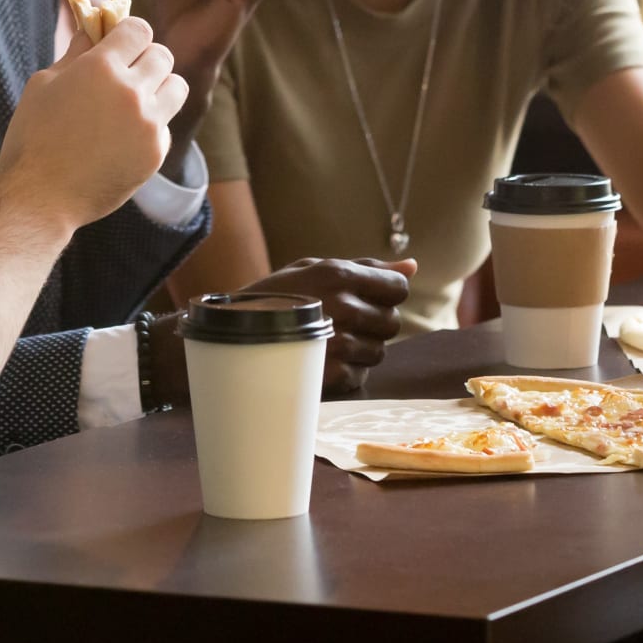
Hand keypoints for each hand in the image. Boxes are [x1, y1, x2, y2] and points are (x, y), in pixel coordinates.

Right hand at [0, 18, 187, 233]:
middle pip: (163, 55)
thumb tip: (93, 31)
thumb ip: (75, 54)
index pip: (139, 29)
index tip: (120, 44)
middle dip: (145, 59)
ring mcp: (148, 124)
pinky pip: (166, 125)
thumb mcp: (44, 84)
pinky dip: (152, 125)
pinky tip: (125, 136)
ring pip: (177, 87)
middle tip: (128, 73)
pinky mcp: (156, 152)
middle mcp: (131, 91)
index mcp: (101, 67)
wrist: (41, 196)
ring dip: (160, 87)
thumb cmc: (33, 136)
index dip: (129, 34)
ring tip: (137, 101)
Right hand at [243, 257, 414, 394]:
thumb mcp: (314, 269)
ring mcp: (337, 344)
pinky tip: (322, 360)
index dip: (387, 293)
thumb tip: (412, 266)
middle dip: (373, 322)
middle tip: (341, 321)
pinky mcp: (331, 376)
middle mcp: (343, 308)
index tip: (369, 298)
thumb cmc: (275, 297)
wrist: (230, 336)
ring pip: (379, 352)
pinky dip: (347, 371)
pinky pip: (361, 375)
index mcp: (339, 275)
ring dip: (360, 349)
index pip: (398, 287)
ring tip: (328, 342)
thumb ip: (367, 267)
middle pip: (392, 322)